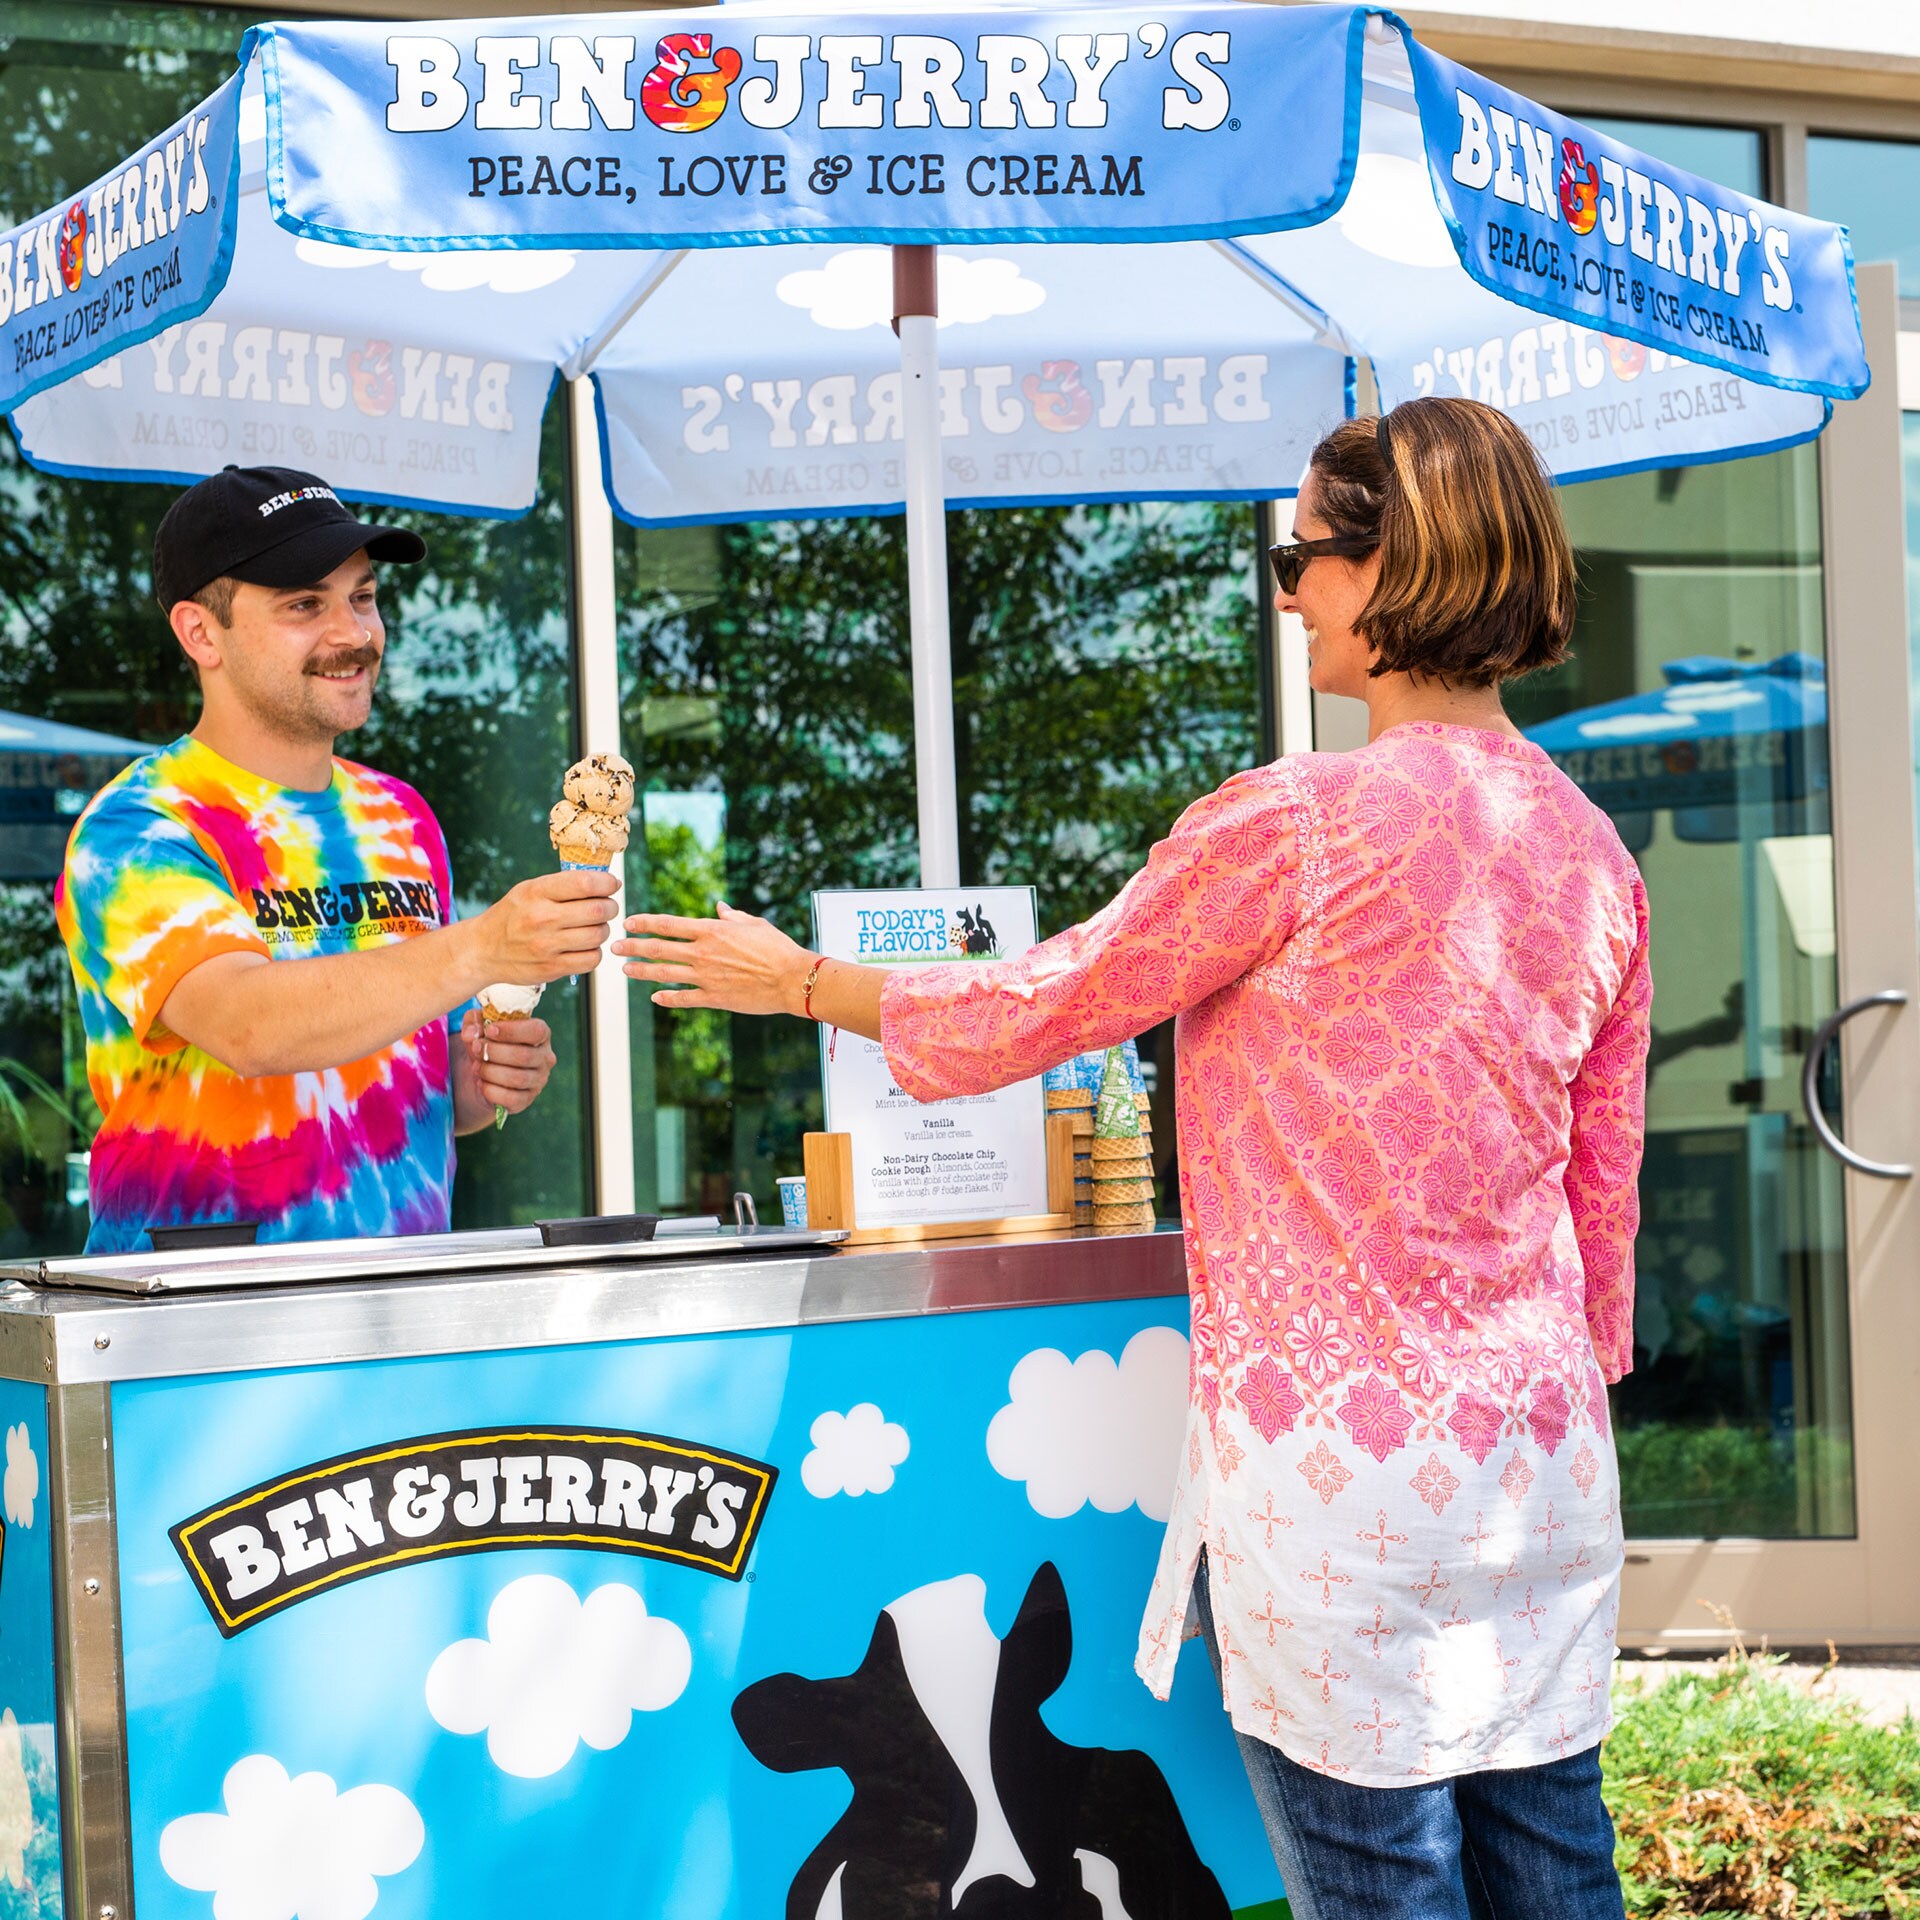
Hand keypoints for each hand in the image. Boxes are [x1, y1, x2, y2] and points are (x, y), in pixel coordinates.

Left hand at [462, 1011, 556, 1115]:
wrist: (484, 1072)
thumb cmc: (488, 1042)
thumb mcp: (478, 1025)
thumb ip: (473, 1022)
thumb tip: (471, 1034)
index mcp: (541, 1034)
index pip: (536, 1031)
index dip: (512, 1031)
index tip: (489, 1030)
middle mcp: (545, 1058)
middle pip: (524, 1056)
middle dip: (494, 1052)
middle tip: (476, 1047)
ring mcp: (538, 1080)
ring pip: (517, 1078)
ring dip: (490, 1071)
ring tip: (476, 1066)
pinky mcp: (527, 1099)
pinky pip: (511, 1099)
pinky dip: (491, 1091)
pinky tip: (481, 1083)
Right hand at [471, 871, 617, 985]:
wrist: (482, 950)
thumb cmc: (513, 915)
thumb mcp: (529, 890)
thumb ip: (563, 885)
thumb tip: (606, 881)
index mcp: (537, 892)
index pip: (586, 883)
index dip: (607, 883)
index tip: (612, 885)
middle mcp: (542, 918)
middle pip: (598, 910)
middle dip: (610, 907)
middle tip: (606, 907)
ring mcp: (546, 945)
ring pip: (599, 935)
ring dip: (602, 930)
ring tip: (592, 927)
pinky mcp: (551, 968)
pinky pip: (592, 959)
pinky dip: (594, 952)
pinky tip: (584, 946)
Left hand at [614, 901, 811, 1012]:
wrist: (792, 979)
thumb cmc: (778, 948)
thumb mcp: (754, 924)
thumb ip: (732, 916)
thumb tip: (719, 907)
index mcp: (711, 930)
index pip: (669, 924)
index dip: (645, 922)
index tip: (628, 922)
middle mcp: (703, 953)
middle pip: (658, 948)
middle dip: (633, 947)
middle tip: (614, 947)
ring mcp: (706, 977)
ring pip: (664, 973)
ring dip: (641, 971)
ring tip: (625, 970)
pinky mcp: (714, 998)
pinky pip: (684, 998)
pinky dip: (667, 997)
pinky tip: (655, 997)